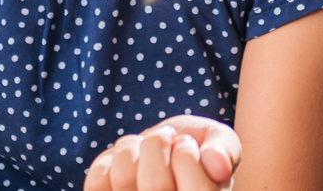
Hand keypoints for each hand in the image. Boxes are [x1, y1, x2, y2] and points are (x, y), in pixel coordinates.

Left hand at [83, 116, 239, 190]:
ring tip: (145, 148)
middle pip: (157, 186)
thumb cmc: (194, 149)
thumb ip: (225, 151)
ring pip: (124, 179)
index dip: (188, 156)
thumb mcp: (220, 142)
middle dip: (158, 145)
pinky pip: (97, 181)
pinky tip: (125, 162)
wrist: (162, 154)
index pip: (198, 190)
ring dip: (133, 146)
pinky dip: (109, 159)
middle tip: (165, 137)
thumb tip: (218, 166)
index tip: (186, 143)